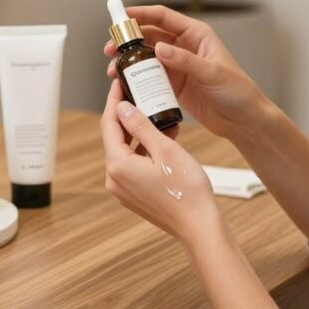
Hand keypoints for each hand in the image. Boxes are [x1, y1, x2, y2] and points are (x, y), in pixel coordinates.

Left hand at [101, 78, 221, 245]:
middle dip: (127, 115)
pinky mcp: (133, 194)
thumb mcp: (165, 149)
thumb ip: (141, 126)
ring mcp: (123, 189)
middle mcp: (114, 179)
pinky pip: (133, 164)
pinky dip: (144, 149)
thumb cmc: (187, 190)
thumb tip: (122, 108)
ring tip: (159, 115)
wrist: (199, 226)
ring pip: (125, 150)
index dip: (114, 100)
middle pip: (115, 137)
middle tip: (139, 92)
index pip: (109, 124)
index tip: (120, 82)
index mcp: (118, 165)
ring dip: (139, 132)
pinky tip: (163, 138)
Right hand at [104, 4, 264, 143]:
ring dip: (129, 62)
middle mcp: (184, 47)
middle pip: (150, 36)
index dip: (140, 14)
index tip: (120, 16)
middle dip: (128, 41)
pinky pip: (151, 78)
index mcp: (196, 35)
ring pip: (147, 58)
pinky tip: (125, 85)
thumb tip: (159, 48)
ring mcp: (178, 66)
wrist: (244, 120)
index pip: (163, 17)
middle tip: (109, 50)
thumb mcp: (212, 73)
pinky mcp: (174, 85)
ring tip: (113, 71)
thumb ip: (185, 60)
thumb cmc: (238, 92)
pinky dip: (137, 80)